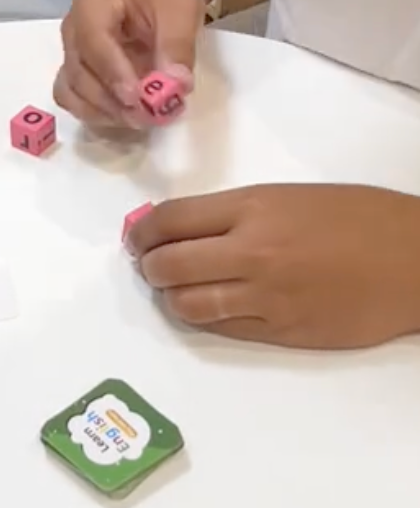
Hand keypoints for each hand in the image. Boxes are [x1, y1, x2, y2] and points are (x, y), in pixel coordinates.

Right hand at [54, 0, 203, 127]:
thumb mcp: (181, 8)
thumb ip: (177, 45)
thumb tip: (176, 85)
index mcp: (92, 5)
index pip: (93, 41)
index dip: (112, 72)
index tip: (138, 98)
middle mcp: (73, 31)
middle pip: (78, 72)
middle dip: (111, 100)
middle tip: (148, 115)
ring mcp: (73, 54)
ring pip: (71, 91)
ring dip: (103, 111)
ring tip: (141, 119)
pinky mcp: (80, 73)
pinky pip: (76, 100)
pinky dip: (97, 113)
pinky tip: (126, 116)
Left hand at [127, 184, 419, 348]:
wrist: (414, 259)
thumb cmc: (353, 215)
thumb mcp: (284, 196)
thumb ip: (229, 212)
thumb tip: (176, 226)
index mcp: (251, 208)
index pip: (170, 220)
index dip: (142, 231)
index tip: (136, 237)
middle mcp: (251, 252)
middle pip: (169, 265)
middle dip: (148, 266)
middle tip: (149, 263)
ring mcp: (266, 297)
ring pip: (187, 305)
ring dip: (169, 296)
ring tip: (174, 287)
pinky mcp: (283, 333)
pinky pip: (222, 329)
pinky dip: (203, 318)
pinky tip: (207, 307)